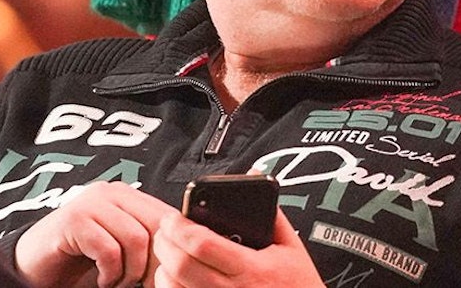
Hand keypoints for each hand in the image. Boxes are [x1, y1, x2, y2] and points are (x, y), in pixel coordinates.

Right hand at [13, 181, 176, 287]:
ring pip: (136, 238)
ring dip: (130, 271)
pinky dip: (110, 273)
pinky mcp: (73, 220)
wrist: (36, 268)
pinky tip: (102, 279)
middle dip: (155, 262)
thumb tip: (185, 253)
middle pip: (158, 226)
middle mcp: (112, 192)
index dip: (174, 248)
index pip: (170, 217)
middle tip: (141, 282)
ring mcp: (91, 203)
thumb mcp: (124, 248)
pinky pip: (109, 249)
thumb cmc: (82, 260)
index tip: (168, 273)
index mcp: (130, 195)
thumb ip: (150, 242)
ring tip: (117, 281)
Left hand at [150, 207, 320, 287]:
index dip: (181, 227)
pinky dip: (168, 286)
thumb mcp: (292, 249)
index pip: (204, 244)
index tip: (174, 217)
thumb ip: (273, 216)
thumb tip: (257, 184)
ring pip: (172, 286)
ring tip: (169, 251)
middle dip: (165, 242)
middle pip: (180, 265)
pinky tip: (175, 275)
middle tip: (165, 229)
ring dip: (163, 265)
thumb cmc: (298, 287)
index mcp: (253, 269)